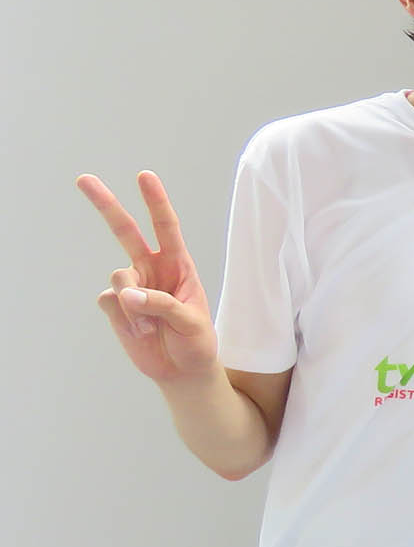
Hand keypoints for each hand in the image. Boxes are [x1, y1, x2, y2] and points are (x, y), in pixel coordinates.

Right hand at [77, 171, 218, 383]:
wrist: (182, 370)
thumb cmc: (197, 341)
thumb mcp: (192, 322)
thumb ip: (162, 304)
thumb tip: (126, 293)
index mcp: (178, 264)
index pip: (166, 227)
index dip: (155, 201)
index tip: (144, 177)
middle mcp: (151, 268)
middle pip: (125, 231)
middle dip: (106, 204)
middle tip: (84, 179)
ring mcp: (131, 285)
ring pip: (118, 277)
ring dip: (135, 305)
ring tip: (152, 328)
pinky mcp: (115, 305)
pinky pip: (110, 301)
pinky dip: (125, 319)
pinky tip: (140, 333)